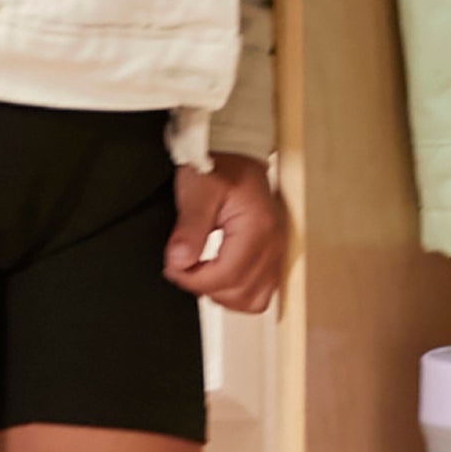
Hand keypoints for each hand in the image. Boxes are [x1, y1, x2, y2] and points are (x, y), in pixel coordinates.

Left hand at [168, 156, 284, 312]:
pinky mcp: (274, 254)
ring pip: (254, 299)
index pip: (227, 275)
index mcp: (258, 227)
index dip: (194, 280)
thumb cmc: (219, 166)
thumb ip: (189, 229)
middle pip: (240, 292)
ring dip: (224, 295)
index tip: (174, 268)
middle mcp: (273, 242)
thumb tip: (180, 262)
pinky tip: (221, 276)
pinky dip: (239, 292)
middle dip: (205, 288)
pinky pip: (262, 290)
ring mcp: (277, 250)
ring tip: (202, 274)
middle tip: (183, 269)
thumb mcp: (196, 191)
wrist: (236, 153)